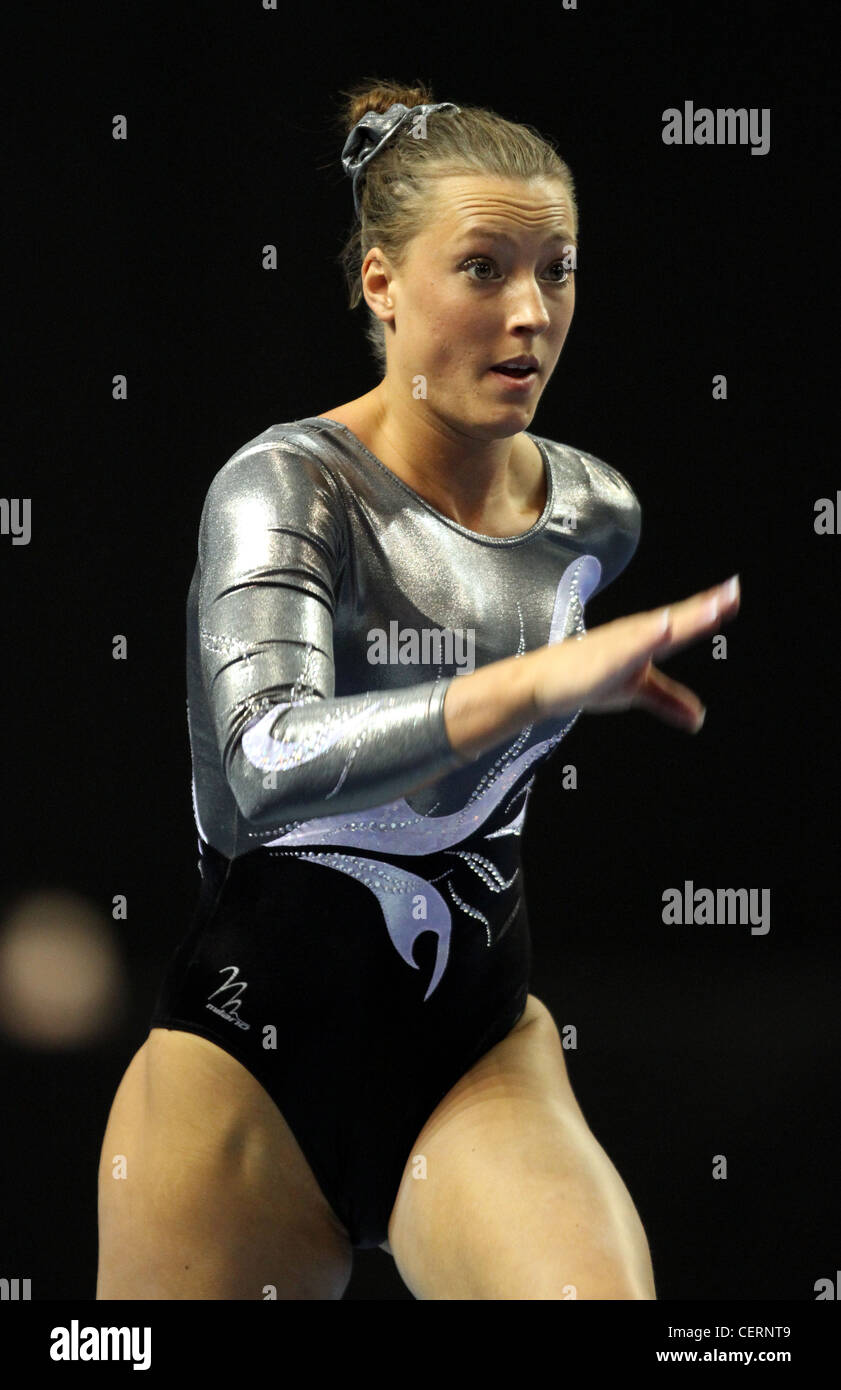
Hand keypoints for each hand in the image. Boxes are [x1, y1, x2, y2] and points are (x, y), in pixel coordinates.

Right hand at [531, 575, 740, 731]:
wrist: (544, 683)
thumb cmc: (586, 678)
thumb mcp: (637, 691)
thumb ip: (668, 701)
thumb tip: (699, 718)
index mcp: (646, 639)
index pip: (683, 622)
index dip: (708, 609)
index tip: (733, 595)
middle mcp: (635, 634)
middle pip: (676, 619)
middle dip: (704, 606)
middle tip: (732, 591)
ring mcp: (620, 644)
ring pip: (657, 628)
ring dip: (683, 618)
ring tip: (711, 608)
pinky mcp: (603, 658)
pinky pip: (629, 646)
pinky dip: (648, 636)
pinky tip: (665, 627)